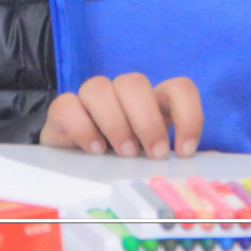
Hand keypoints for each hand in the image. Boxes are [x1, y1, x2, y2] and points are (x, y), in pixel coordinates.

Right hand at [40, 73, 202, 158]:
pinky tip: (95, 150)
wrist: (76, 163)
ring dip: (114, 122)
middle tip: (154, 154)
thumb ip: (163, 156)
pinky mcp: (62, 110)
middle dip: (146, 120)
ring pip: (98, 86)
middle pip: (134, 82)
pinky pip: (67, 104)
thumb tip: (180, 168)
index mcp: (151, 101)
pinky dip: (82, 128)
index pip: (178, 87)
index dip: (188, 114)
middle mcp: (121, 93)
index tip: (185, 151)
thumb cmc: (121, 158)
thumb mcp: (148, 157)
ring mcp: (89, 98)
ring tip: (125, 154)